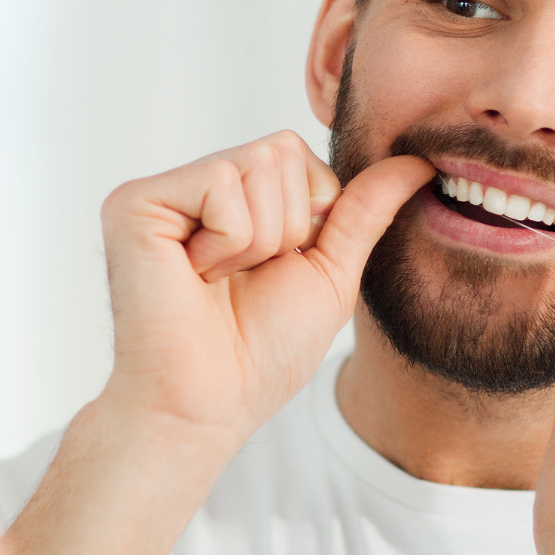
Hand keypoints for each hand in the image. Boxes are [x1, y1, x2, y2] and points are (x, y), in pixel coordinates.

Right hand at [96, 131, 434, 449]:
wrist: (210, 404)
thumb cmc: (261, 352)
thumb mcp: (330, 272)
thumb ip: (365, 211)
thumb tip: (419, 162)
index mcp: (231, 198)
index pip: (297, 153)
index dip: (309, 217)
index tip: (271, 270)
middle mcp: (191, 186)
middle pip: (281, 150)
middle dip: (285, 227)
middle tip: (241, 279)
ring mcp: (161, 192)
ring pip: (257, 164)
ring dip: (258, 241)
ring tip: (216, 281)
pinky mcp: (134, 203)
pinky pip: (221, 184)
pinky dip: (228, 243)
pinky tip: (194, 276)